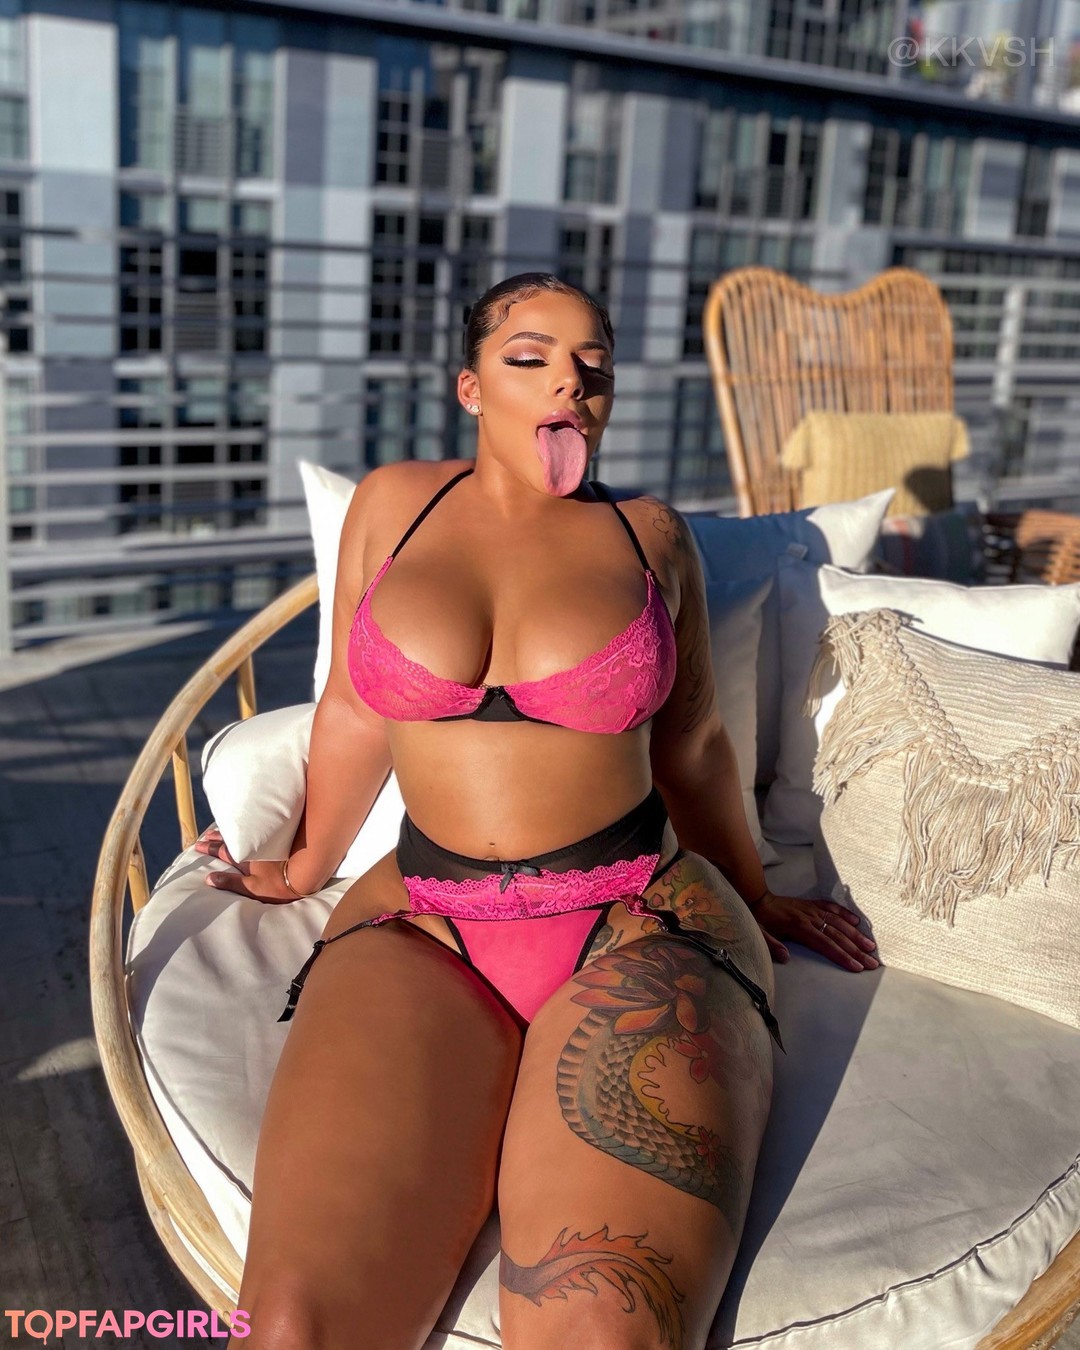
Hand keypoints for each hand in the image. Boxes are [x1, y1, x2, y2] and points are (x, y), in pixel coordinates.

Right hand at [194, 825, 299, 903]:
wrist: (305, 871)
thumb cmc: (279, 884)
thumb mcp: (253, 888)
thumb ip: (231, 883)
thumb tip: (209, 879)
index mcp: (244, 859)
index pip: (223, 852)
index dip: (210, 849)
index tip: (197, 845)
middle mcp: (252, 848)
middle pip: (231, 840)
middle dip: (216, 839)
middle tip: (204, 836)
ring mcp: (264, 842)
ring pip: (243, 833)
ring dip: (230, 831)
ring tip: (220, 830)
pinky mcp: (276, 840)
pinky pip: (258, 830)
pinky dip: (249, 827)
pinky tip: (248, 826)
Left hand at [751, 891, 877, 971]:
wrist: (757, 899)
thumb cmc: (760, 920)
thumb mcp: (760, 934)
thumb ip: (772, 945)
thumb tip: (786, 958)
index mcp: (799, 927)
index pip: (826, 945)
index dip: (842, 957)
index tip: (857, 967)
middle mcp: (810, 918)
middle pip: (838, 936)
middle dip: (856, 951)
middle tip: (872, 962)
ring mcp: (812, 910)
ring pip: (839, 922)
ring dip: (856, 934)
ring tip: (871, 946)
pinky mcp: (812, 904)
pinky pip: (831, 907)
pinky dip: (844, 913)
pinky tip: (856, 921)